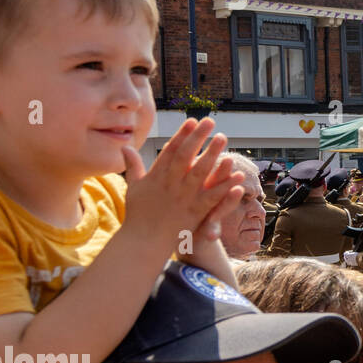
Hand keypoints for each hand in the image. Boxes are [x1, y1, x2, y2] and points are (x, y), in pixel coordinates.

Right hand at [121, 118, 242, 244]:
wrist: (143, 241)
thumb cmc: (138, 213)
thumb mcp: (134, 187)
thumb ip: (133, 165)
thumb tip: (125, 147)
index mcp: (156, 177)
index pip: (170, 151)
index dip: (182, 135)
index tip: (192, 121)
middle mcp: (170, 184)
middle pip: (186, 156)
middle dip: (198, 137)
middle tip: (210, 121)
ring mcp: (183, 198)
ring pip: (200, 172)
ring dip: (212, 154)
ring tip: (223, 137)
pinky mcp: (194, 212)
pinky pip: (212, 196)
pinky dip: (225, 185)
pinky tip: (237, 175)